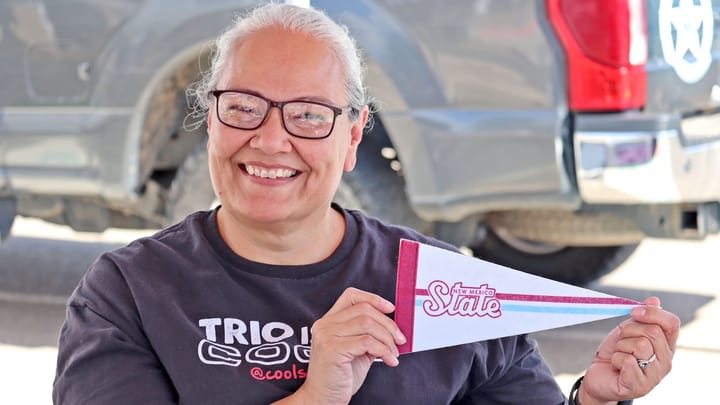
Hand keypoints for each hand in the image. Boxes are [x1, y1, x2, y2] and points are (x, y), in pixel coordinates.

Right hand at [279, 287, 405, 404]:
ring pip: (367, 324)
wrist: (323, 400)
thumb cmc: (340, 377)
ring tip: (394, 353)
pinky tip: (389, 361)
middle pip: (364, 310)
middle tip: (400, 340)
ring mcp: (327, 335)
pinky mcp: (332, 349)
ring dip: (387, 339)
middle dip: (388, 324)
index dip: (373, 298)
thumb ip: (369, 335)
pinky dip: (384, 350)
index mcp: (329, 321)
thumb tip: (393, 327)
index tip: (390, 309)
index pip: (351, 296)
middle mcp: (325, 325)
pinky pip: (367, 342)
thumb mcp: (357, 350)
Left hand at [579, 297, 679, 404]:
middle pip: (653, 332)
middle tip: (621, 341)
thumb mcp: (627, 331)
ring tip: (619, 355)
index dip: (652, 313)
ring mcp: (655, 376)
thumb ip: (641, 317)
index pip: (672, 323)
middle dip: (629, 331)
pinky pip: (627, 361)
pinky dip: (616, 359)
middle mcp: (666, 361)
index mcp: (666, 345)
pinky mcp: (639, 386)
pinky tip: (616, 366)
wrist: (599, 375)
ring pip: (640, 345)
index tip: (633, 312)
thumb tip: (654, 300)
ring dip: (621, 346)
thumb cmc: (615, 353)